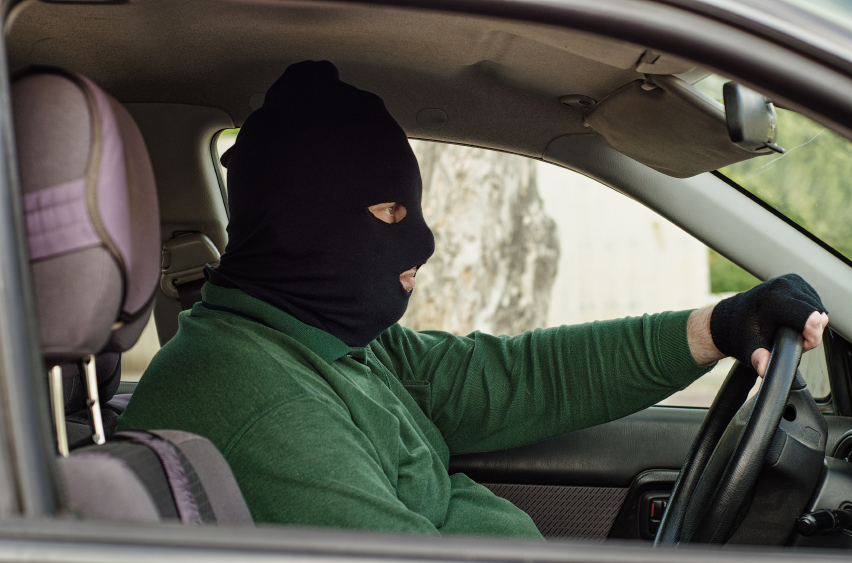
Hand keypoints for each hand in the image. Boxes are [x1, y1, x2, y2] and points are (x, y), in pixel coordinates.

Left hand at [687, 274, 827, 375]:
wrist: (732, 318)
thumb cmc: (741, 333)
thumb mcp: (750, 349)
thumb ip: (759, 358)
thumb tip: (764, 369)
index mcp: (775, 299)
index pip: (811, 318)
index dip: (810, 336)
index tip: (801, 344)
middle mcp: (784, 285)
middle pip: (817, 315)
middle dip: (809, 332)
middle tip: (788, 338)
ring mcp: (791, 280)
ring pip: (818, 309)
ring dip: (809, 323)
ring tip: (788, 329)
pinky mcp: (796, 280)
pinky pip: (814, 302)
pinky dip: (808, 313)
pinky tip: (792, 319)